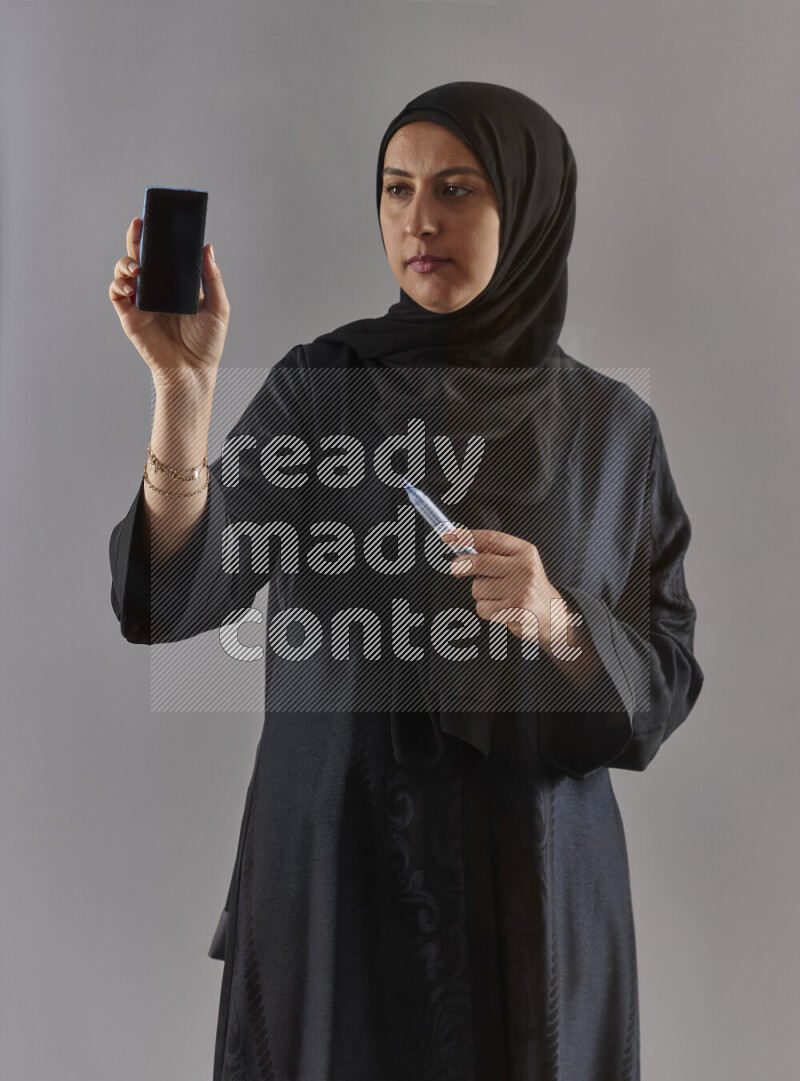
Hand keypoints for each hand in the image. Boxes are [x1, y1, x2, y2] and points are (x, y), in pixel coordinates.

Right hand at [108, 217, 230, 387]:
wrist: (192, 371)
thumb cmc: (207, 344)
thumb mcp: (218, 308)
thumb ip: (212, 278)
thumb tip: (207, 247)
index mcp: (177, 285)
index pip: (165, 256)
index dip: (159, 237)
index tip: (158, 219)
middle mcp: (157, 290)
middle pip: (141, 257)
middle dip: (136, 238)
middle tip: (138, 224)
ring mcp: (142, 302)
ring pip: (125, 272)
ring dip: (126, 262)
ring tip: (136, 266)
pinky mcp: (130, 316)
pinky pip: (117, 293)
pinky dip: (119, 284)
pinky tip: (131, 285)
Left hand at [443, 526, 605, 691]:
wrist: (552, 614)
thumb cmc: (529, 586)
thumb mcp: (520, 562)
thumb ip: (495, 554)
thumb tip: (463, 549)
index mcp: (525, 552)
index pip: (491, 539)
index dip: (465, 536)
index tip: (448, 537)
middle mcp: (525, 569)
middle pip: (478, 562)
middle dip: (461, 566)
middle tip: (457, 570)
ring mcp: (521, 591)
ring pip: (477, 589)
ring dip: (480, 594)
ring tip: (498, 596)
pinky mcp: (515, 612)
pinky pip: (482, 608)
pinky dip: (486, 610)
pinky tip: (501, 609)